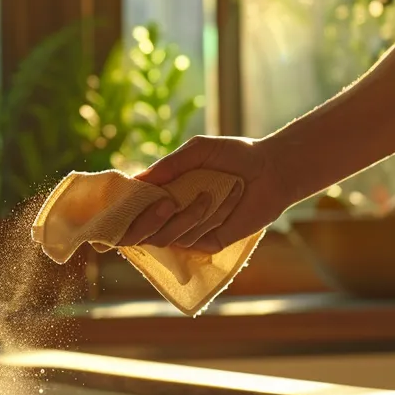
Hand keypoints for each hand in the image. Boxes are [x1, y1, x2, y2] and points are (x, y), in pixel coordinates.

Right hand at [116, 135, 302, 252]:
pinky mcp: (210, 243)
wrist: (273, 169)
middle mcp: (172, 215)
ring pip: (168, 238)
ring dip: (188, 215)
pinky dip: (211, 217)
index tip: (123, 204)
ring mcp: (190, 231)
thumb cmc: (234, 155)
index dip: (122, 213)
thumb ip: (168, 165)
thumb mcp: (197, 151)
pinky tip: (231, 197)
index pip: (131, 211)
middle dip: (148, 221)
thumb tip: (137, 181)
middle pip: (140, 234)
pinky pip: (195, 240)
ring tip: (210, 193)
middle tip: (166, 202)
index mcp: (163, 193)